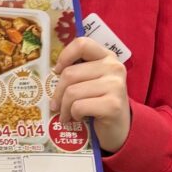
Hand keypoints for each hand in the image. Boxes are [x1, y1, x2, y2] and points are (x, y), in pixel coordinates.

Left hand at [52, 37, 130, 152]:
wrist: (119, 128)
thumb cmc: (98, 101)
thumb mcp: (91, 80)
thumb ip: (77, 69)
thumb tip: (51, 71)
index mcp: (107, 56)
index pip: (82, 44)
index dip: (65, 55)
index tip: (57, 70)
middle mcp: (114, 67)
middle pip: (70, 73)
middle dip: (58, 92)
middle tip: (55, 104)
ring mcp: (116, 86)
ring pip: (72, 92)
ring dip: (64, 107)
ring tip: (65, 114)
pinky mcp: (113, 105)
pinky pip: (79, 106)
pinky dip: (73, 115)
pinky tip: (78, 118)